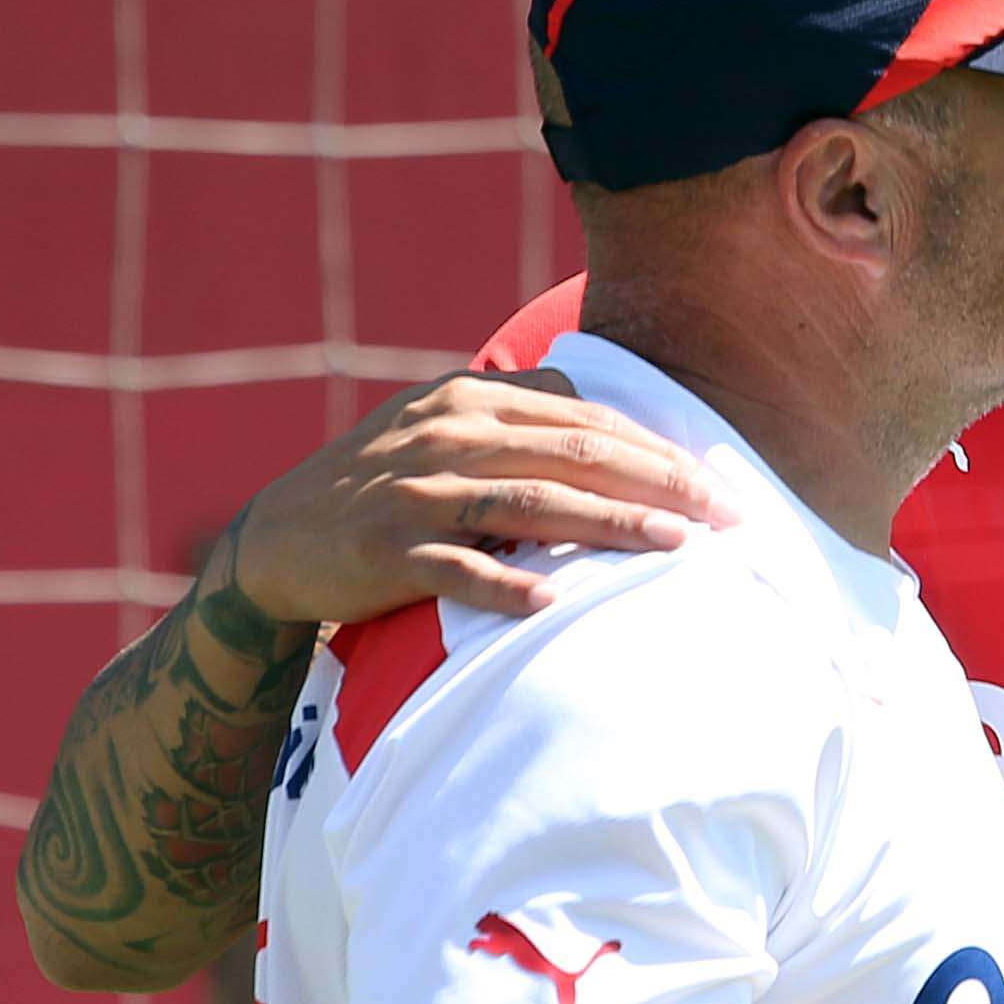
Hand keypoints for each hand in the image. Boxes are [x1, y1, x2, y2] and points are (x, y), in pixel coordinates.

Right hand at [231, 371, 735, 624]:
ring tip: (673, 545)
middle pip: (575, 453)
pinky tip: (549, 604)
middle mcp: (447, 435)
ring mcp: (415, 493)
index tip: (721, 484)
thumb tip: (611, 418)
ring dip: (607, 525)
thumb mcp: (447, 428)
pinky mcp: (385, 550)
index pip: (589, 419)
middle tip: (726, 514)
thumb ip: (522, 417)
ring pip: (529, 504)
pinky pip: (453, 568)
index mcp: (472, 399)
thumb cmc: (387, 484)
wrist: (276, 538)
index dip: (660, 451)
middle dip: (660, 483)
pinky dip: (501, 585)